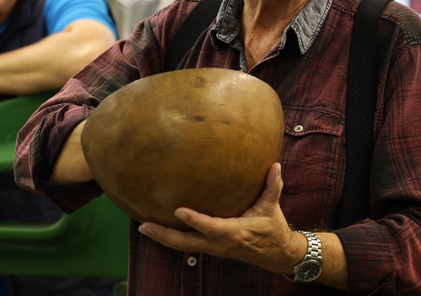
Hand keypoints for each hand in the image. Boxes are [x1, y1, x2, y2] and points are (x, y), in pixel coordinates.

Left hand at [136, 163, 303, 273]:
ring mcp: (214, 248)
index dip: (195, 221)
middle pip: (187, 243)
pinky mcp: (211, 247)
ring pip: (184, 246)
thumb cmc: (273, 228)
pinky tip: (157, 229)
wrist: (277, 255)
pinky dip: (171, 239)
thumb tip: (275, 165)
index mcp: (235, 232)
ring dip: (163, 238)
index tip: (179, 211)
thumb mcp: (273, 207)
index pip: (211, 228)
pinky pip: (187, 245)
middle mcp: (220, 243)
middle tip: (144, 225)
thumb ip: (273, 185)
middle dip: (165, 235)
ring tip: (143, 227)